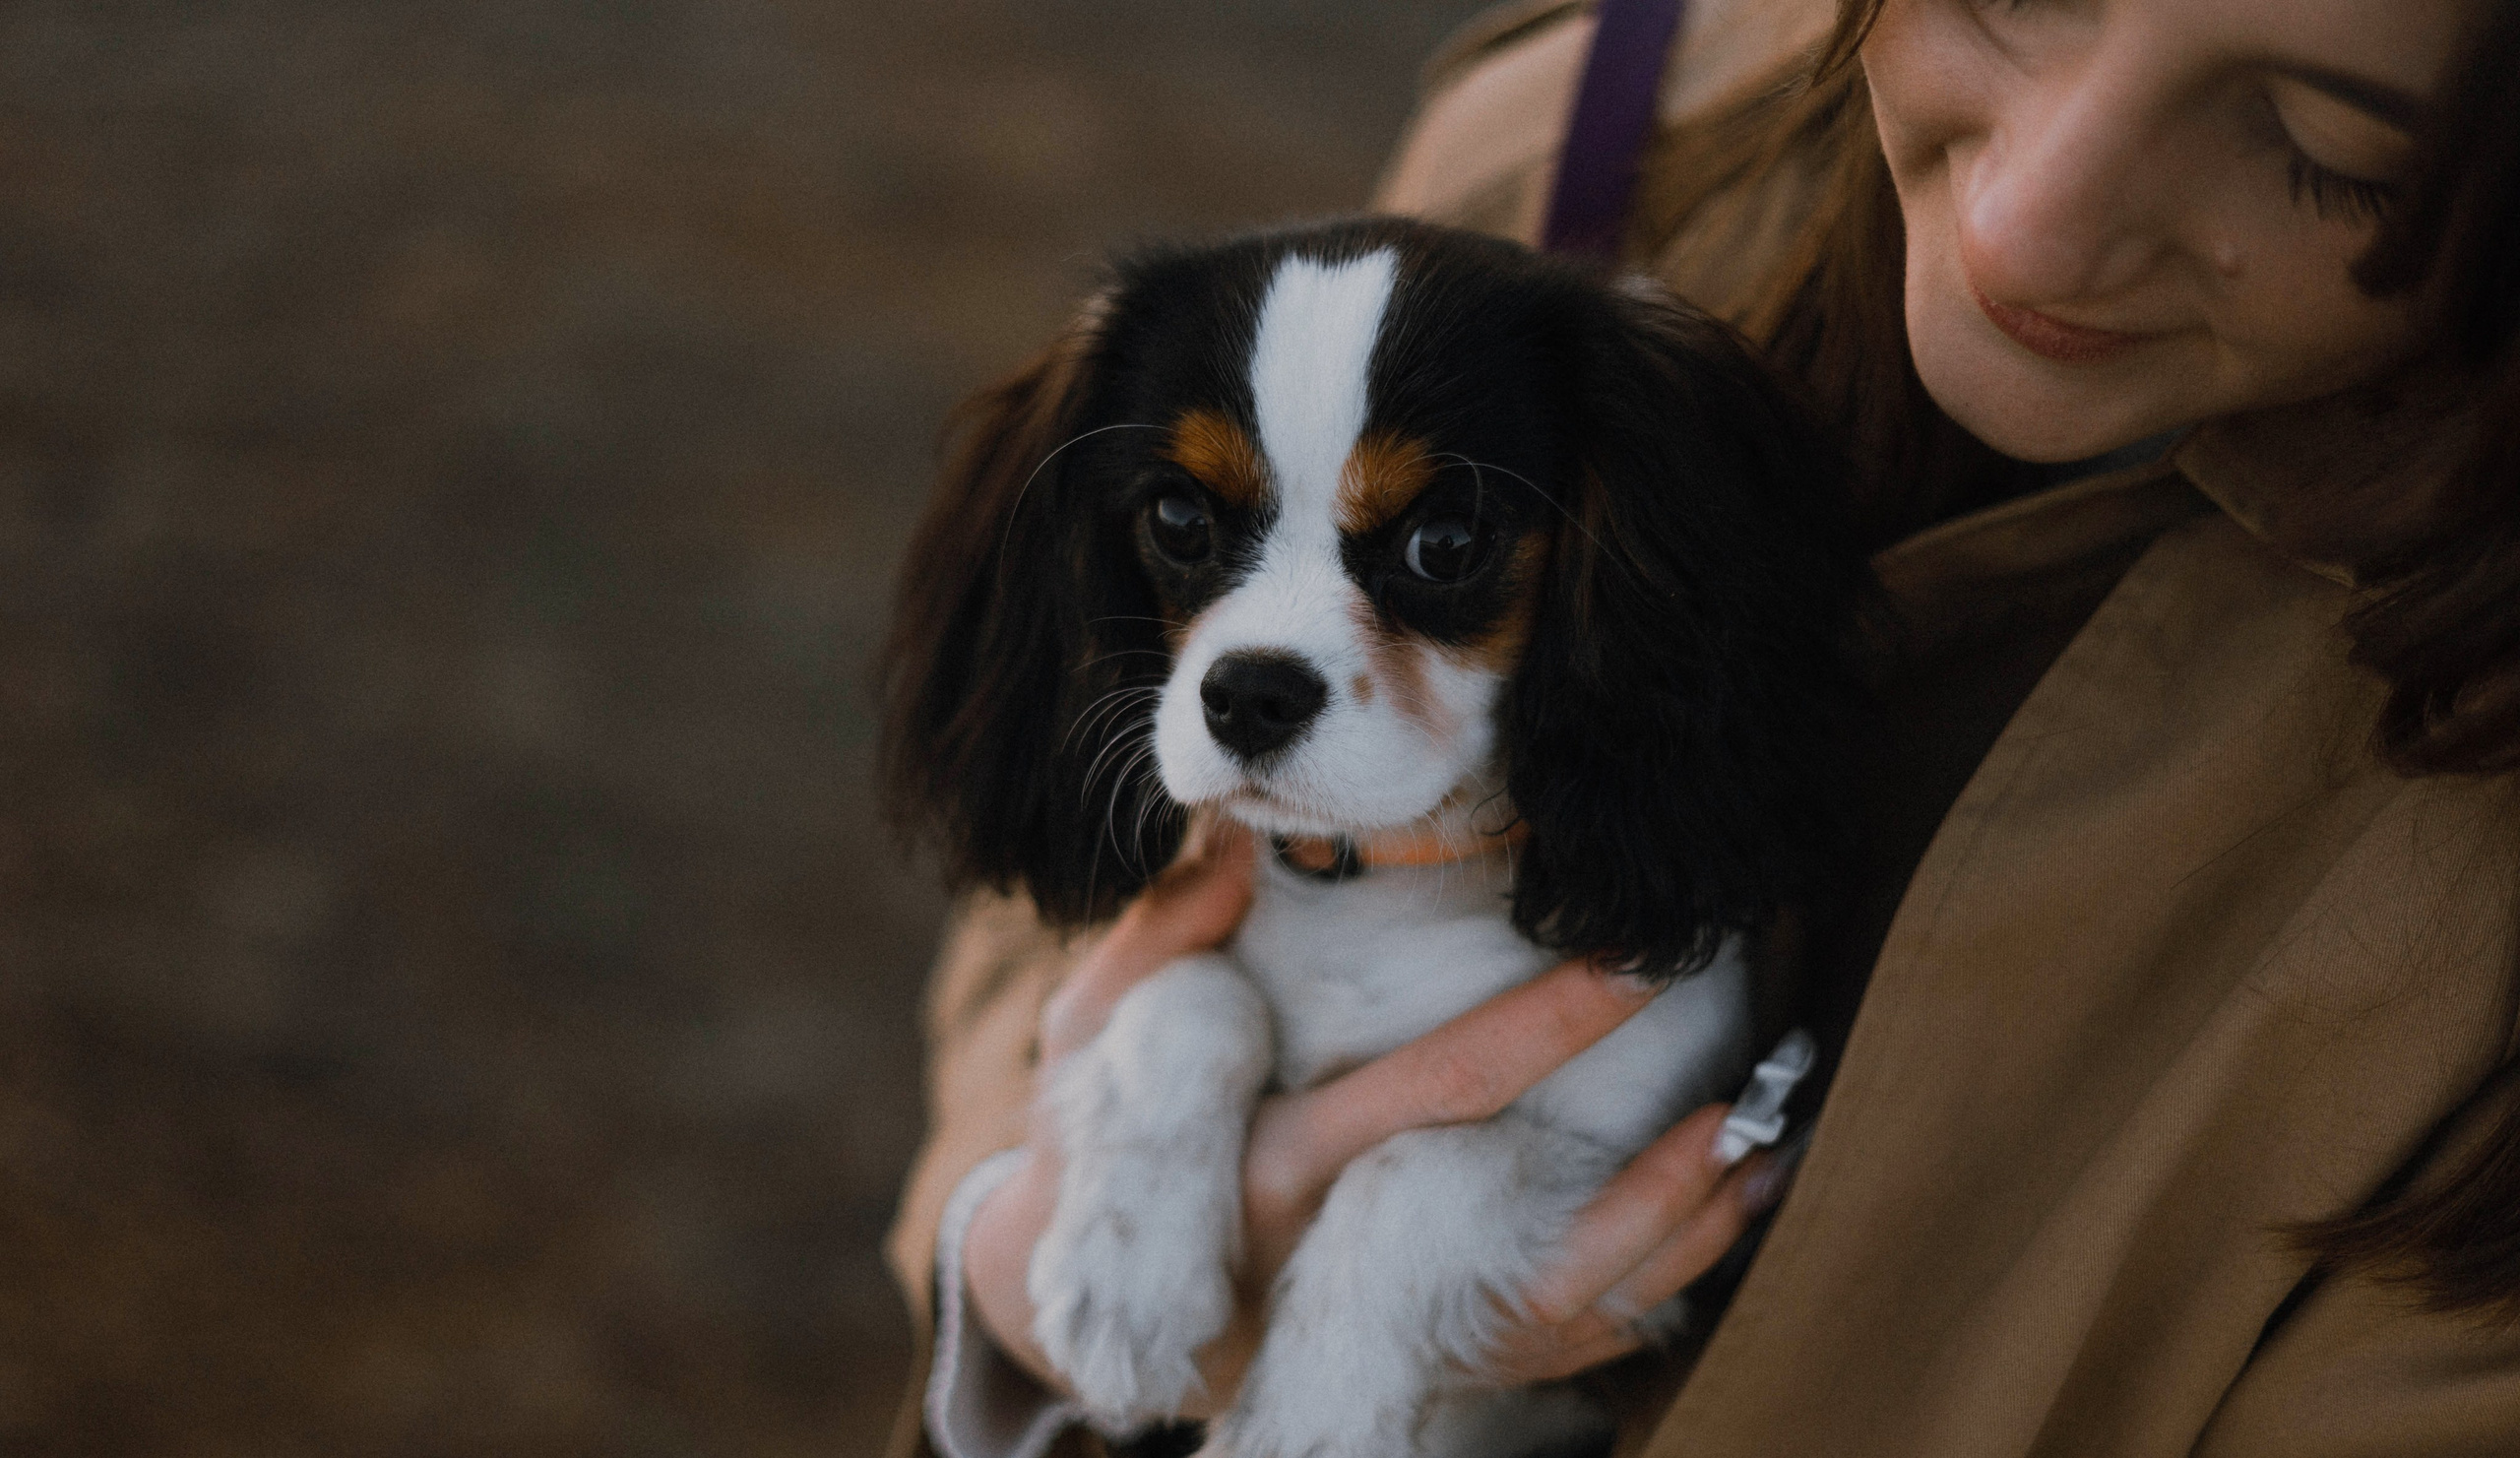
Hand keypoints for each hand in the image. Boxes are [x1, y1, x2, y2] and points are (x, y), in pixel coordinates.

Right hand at [961, 826, 1785, 1408]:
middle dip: (1650, 1143)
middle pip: (1531, 1208)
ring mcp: (1389, 1326)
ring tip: (1764, 1149)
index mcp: (1279, 1159)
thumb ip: (1156, 944)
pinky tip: (1712, 1231)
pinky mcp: (1421, 1361)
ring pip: (1564, 1302)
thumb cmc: (1095, 1151)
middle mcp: (1347, 1256)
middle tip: (1752, 1064)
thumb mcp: (1092, 1039)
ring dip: (1675, 1230)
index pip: (1440, 1085)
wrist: (1082, 1310)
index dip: (1544, 1022)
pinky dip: (1644, 1296)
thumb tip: (1232, 850)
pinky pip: (1555, 1350)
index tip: (1629, 952)